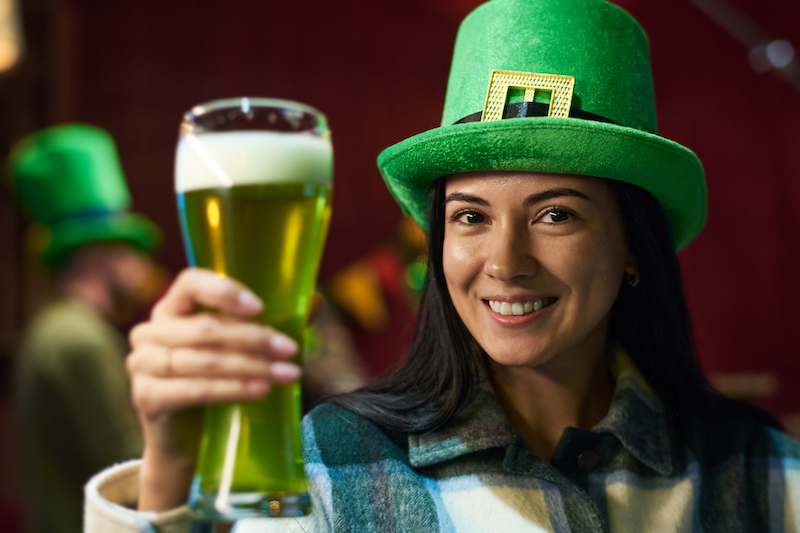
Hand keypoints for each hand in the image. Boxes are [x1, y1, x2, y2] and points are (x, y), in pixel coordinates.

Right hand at [126, 268, 302, 511]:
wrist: (189, 445)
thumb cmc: (220, 386)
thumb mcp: (244, 351)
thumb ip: (273, 323)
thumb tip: (316, 302)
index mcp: (171, 308)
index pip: (190, 283)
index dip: (225, 291)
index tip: (261, 307)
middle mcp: (150, 331)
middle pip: (205, 328)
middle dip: (254, 338)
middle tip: (292, 349)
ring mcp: (142, 364)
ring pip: (204, 359)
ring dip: (251, 365)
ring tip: (288, 373)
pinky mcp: (146, 398)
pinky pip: (195, 389)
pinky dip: (232, 388)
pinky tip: (261, 389)